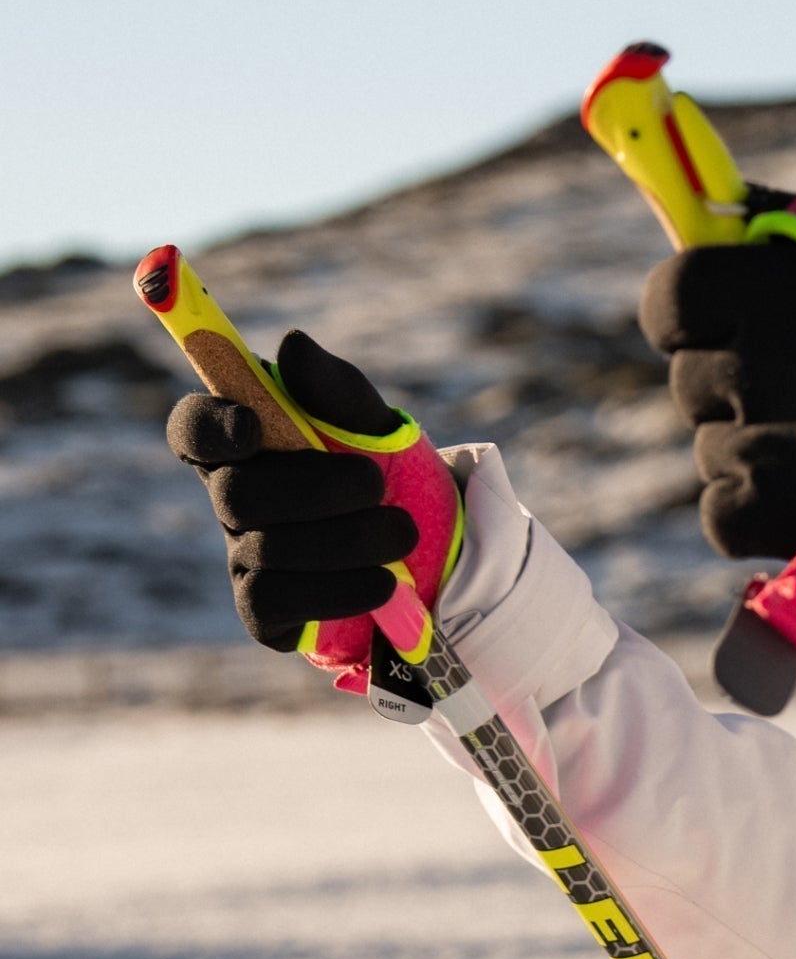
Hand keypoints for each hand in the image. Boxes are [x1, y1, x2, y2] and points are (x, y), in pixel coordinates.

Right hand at [168, 329, 462, 681]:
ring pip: (266, 550)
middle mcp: (233, 501)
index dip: (207, 427)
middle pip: (235, 496)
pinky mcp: (265, 614)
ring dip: (346, 540)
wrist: (442, 560)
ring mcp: (245, 559)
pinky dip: (338, 589)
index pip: (191, 428)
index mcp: (248, 445)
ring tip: (403, 534)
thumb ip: (337, 389)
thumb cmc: (396, 480)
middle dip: (313, 491)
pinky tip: (384, 583)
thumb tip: (291, 344)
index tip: (252, 425)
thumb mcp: (379, 427)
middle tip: (377, 485)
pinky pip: (278, 601)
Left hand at [640, 226, 795, 560]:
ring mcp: (759, 442)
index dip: (693, 321)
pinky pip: (723, 514)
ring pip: (712, 450)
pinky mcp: (773, 513)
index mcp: (762, 289)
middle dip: (736, 390)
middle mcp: (751, 363)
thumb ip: (770, 229)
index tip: (730, 330)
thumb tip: (698, 201)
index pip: (667, 302)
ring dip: (757, 451)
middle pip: (691, 383)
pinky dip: (758, 512)